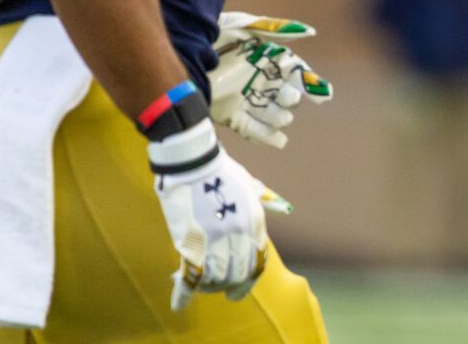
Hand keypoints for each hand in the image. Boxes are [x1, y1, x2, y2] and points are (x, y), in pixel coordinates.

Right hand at [150, 122, 292, 309]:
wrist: (193, 162)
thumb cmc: (222, 171)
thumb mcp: (251, 186)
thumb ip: (267, 201)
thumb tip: (288, 208)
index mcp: (256, 222)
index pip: (258, 263)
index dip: (248, 280)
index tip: (239, 288)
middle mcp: (239, 235)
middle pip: (237, 275)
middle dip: (228, 287)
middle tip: (219, 290)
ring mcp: (215, 241)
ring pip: (215, 280)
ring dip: (207, 287)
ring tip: (201, 285)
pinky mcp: (190, 243)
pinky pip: (189, 278)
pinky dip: (183, 295)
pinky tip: (179, 305)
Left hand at [210, 13, 332, 148]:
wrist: (180, 48)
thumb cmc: (215, 32)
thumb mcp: (245, 26)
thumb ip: (277, 29)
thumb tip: (311, 32)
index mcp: (270, 59)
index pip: (297, 74)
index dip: (311, 84)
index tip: (323, 95)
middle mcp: (260, 81)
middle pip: (285, 95)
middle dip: (290, 99)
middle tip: (289, 99)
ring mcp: (245, 98)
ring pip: (270, 113)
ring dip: (279, 118)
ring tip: (282, 120)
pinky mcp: (228, 114)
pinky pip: (250, 128)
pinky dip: (265, 136)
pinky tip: (279, 141)